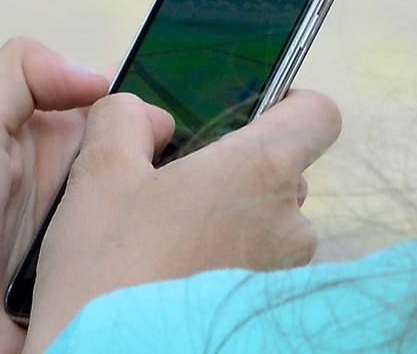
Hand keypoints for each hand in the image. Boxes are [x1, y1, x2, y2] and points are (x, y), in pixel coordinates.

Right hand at [16, 89, 341, 351]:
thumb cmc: (107, 273)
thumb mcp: (98, 172)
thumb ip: (125, 117)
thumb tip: (144, 113)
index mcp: (260, 170)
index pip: (318, 114)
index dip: (287, 103)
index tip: (251, 111)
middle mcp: (289, 223)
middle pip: (285, 172)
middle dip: (236, 171)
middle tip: (174, 185)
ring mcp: (283, 274)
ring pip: (268, 225)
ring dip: (229, 222)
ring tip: (165, 240)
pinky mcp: (270, 312)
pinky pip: (257, 269)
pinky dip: (226, 264)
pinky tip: (173, 275)